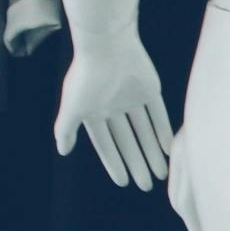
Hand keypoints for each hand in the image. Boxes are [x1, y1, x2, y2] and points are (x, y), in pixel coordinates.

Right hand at [54, 36, 173, 191]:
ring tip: (160, 174)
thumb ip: (65, 129)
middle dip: (136, 163)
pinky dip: (163, 132)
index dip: (114, 163)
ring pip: (144, 131)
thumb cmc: (85, 77)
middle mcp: (113, 107)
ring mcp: (132, 98)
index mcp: (93, 111)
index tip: (123, 183)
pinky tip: (168, 150)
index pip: (105, 144)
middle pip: (127, 141)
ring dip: (152, 152)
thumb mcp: (71, 107)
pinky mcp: (149, 89)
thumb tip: (61, 151)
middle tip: (146, 186)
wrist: (106, 44)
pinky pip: (158, 115)